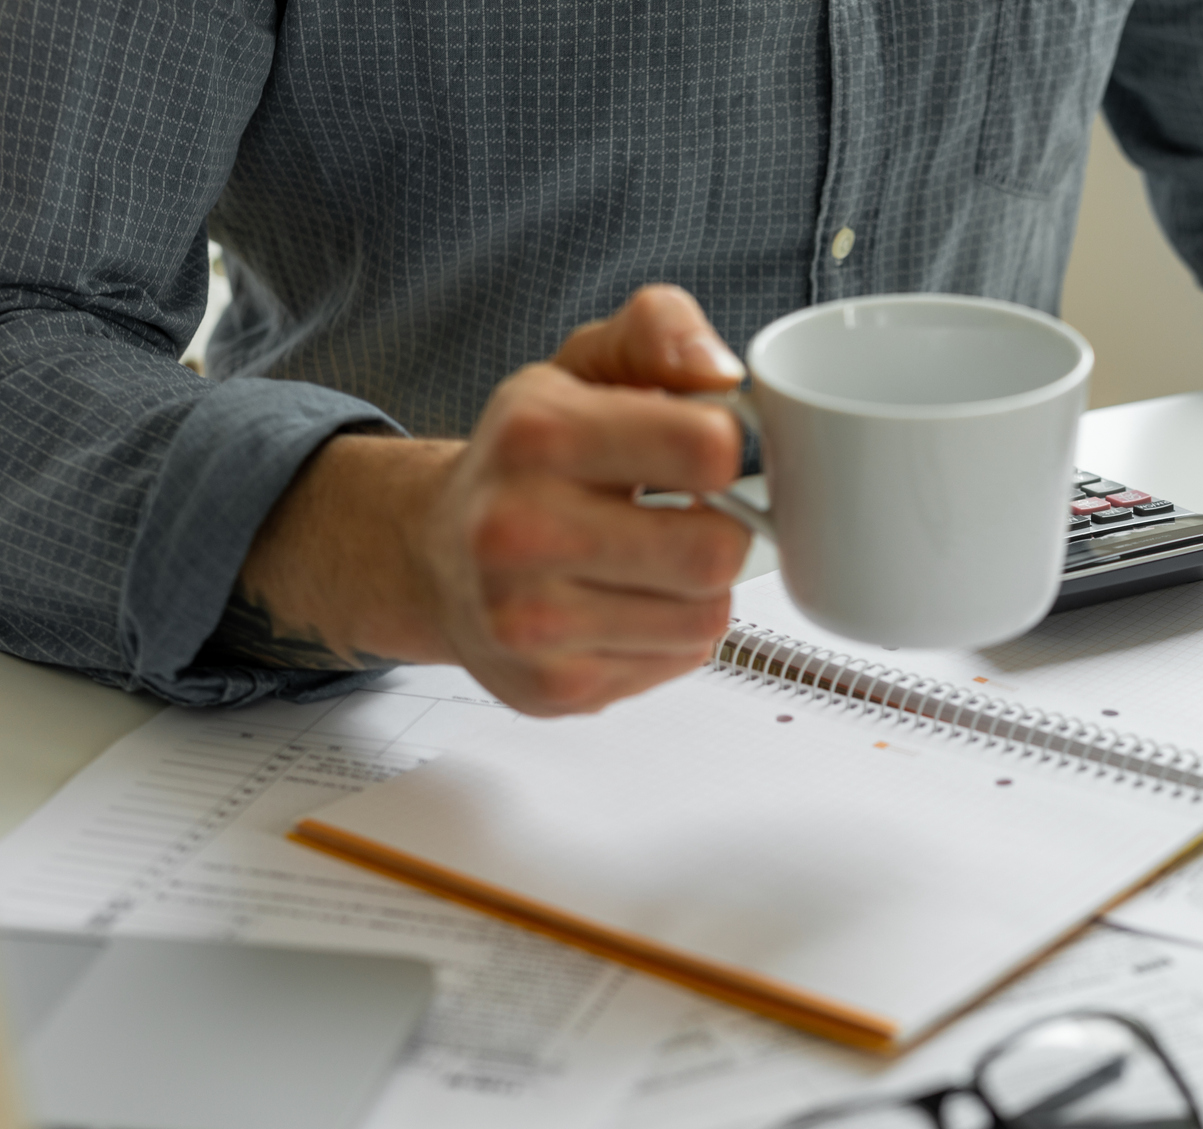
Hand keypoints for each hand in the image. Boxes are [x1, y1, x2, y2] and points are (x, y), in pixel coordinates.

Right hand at [213, 285, 756, 714]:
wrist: (434, 555)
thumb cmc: (527, 460)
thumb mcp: (583, 367)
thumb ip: (658, 331)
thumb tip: (721, 373)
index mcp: (537, 434)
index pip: (706, 448)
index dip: (732, 448)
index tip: (712, 450)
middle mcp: (520, 530)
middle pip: (715, 551)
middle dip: (724, 530)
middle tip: (691, 514)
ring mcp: (530, 621)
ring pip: (705, 616)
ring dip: (700, 589)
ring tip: (652, 561)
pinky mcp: (553, 687)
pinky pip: (678, 661)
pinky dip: (671, 634)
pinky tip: (626, 604)